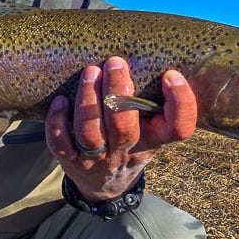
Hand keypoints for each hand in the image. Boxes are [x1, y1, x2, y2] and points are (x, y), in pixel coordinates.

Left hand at [46, 57, 196, 201]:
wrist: (107, 186)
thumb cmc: (131, 143)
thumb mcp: (151, 128)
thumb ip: (152, 100)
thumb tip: (147, 52)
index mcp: (152, 140)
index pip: (178, 128)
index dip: (181, 103)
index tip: (171, 75)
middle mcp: (125, 151)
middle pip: (123, 126)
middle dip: (117, 91)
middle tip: (115, 62)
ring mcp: (96, 158)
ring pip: (90, 133)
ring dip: (88, 100)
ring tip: (90, 72)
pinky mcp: (70, 160)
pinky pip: (60, 142)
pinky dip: (57, 121)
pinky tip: (61, 100)